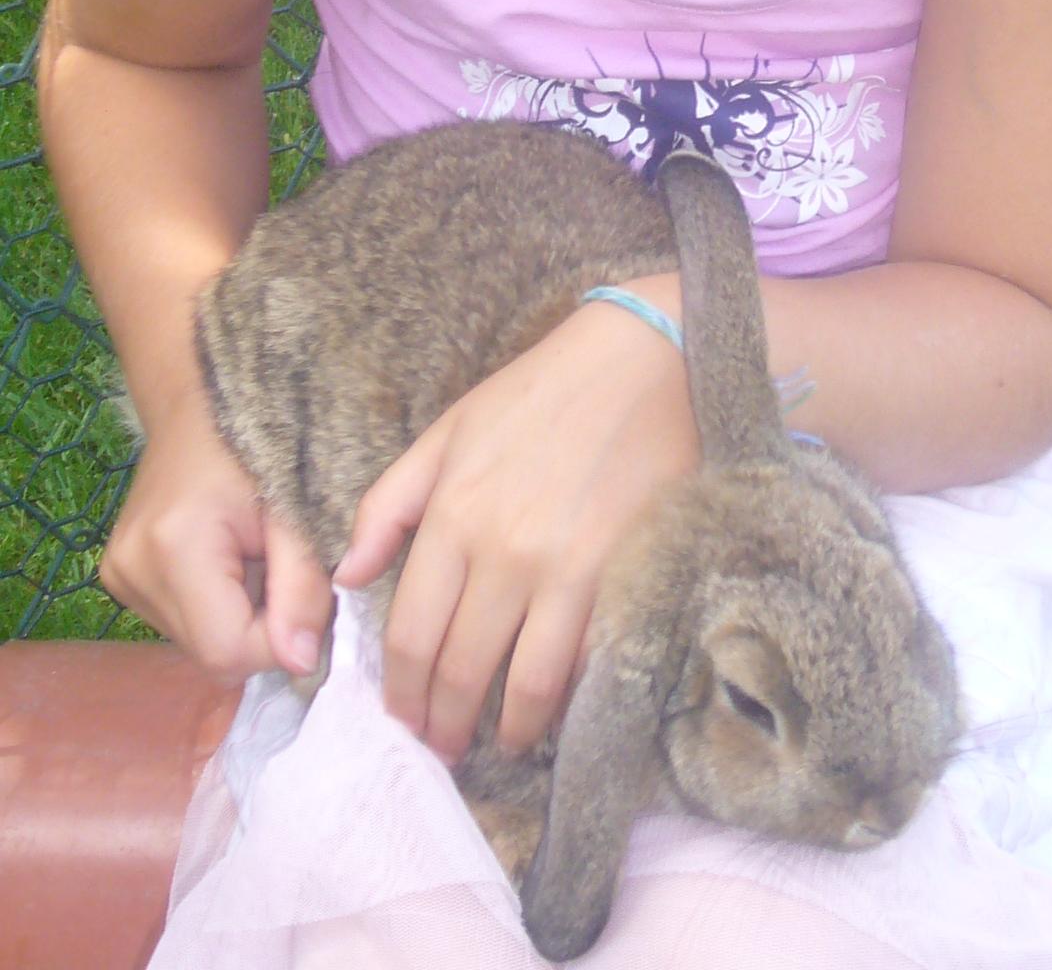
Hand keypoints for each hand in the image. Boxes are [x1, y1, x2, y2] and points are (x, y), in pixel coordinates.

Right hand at [100, 388, 332, 681]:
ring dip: (241, 622)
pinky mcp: (119, 578)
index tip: (312, 604)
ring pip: (197, 645)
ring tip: (261, 563)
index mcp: (173, 547)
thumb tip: (302, 664)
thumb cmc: (259, 442)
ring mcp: (119, 578)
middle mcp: (132, 571)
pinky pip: (182, 624)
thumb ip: (303, 586)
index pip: (228, 649)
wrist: (200, 404)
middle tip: (291, 579)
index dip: (280, 643)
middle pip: (211, 655)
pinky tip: (234, 564)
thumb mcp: (296, 510)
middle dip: (264, 632)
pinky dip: (218, 609)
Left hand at [333, 292, 695, 764]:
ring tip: (497, 745)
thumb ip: (387, 505)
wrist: (643, 361)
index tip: (401, 720)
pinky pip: (584, 660)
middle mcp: (502, 552)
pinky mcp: (620, 575)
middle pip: (460, 669)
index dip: (400, 694)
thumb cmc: (539, 393)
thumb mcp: (447, 432)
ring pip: (523, 683)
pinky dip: (564, 698)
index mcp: (452, 516)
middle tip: (440, 750)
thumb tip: (348, 578)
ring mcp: (564, 569)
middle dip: (442, 725)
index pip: (410, 635)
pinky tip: (554, 709)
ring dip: (505, 730)